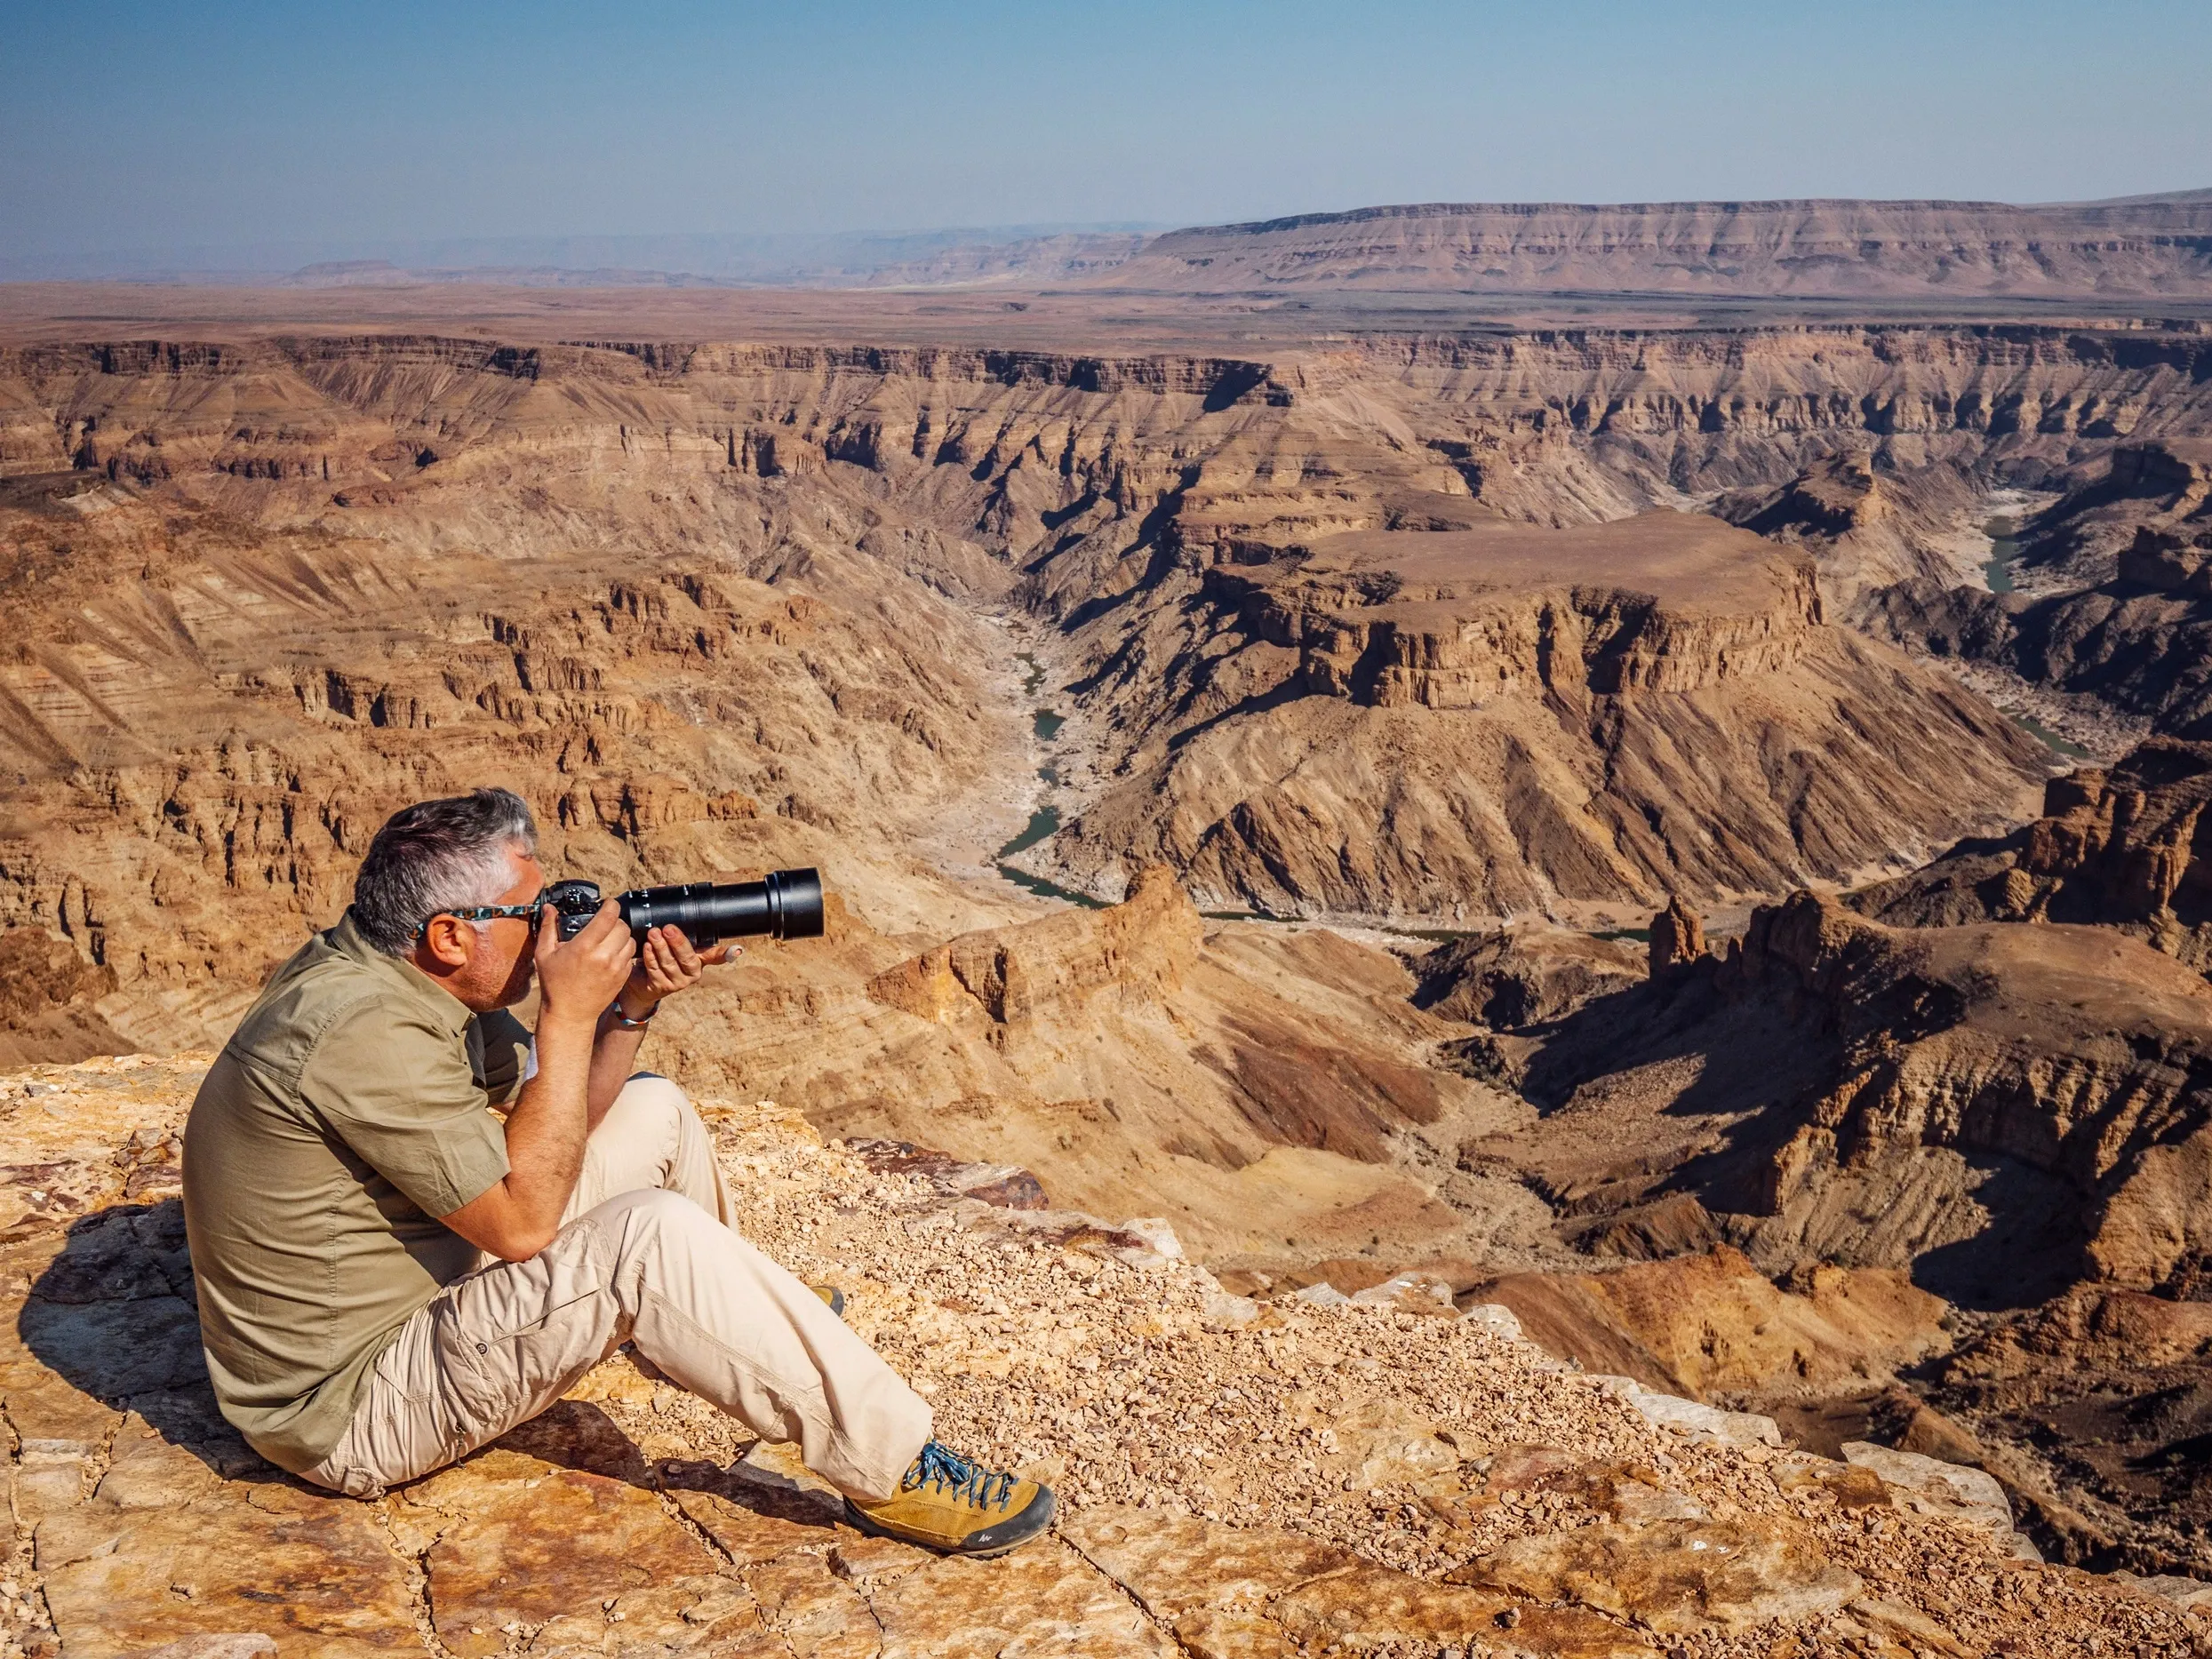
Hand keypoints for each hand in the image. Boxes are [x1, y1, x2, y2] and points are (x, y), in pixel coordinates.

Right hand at [533, 901, 636, 1029]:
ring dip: (622, 935)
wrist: (570, 1013)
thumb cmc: (555, 985)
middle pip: (623, 926)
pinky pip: (631, 955)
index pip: (609, 916)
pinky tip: (611, 953)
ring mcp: (616, 967)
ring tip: (609, 939)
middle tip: (605, 923)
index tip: (607, 903)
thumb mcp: (544, 954)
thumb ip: (548, 928)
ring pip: (630, 939)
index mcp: (584, 947)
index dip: (611, 905)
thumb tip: (549, 908)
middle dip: (615, 920)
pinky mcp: (623, 976)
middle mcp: (604, 956)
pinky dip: (624, 950)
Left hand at [617, 925, 734, 1019]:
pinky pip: (656, 971)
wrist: (644, 981)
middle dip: (678, 942)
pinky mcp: (662, 987)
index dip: (728, 954)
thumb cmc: (662, 955)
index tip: (738, 950)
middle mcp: (693, 972)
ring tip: (653, 933)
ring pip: (670, 964)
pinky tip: (646, 947)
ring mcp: (678, 982)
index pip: (717, 956)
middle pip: (689, 958)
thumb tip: (664, 891)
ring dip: (660, 948)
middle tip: (668, 928)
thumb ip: (674, 922)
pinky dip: (650, 957)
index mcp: (701, 958)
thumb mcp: (672, 940)